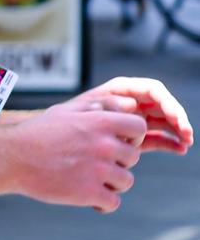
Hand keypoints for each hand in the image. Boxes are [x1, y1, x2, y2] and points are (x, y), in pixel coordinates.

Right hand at [10, 104, 145, 212]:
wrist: (14, 157)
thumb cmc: (39, 132)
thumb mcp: (67, 110)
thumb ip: (96, 108)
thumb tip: (122, 106)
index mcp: (99, 122)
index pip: (139, 127)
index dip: (132, 136)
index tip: (119, 142)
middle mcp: (103, 145)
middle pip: (133, 157)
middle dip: (119, 161)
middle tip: (98, 163)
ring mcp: (98, 170)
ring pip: (126, 181)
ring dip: (112, 183)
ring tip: (92, 180)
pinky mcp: (89, 193)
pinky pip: (113, 202)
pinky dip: (103, 203)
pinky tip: (90, 199)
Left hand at [72, 77, 193, 154]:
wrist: (53, 143)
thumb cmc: (64, 123)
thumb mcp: (83, 110)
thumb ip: (107, 105)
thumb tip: (131, 106)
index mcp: (119, 90)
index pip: (152, 90)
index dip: (167, 102)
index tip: (175, 118)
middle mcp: (129, 102)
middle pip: (161, 104)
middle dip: (176, 116)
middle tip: (187, 134)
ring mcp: (132, 120)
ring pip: (162, 121)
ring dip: (176, 130)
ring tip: (186, 142)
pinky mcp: (134, 138)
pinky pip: (156, 137)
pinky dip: (169, 142)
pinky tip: (180, 149)